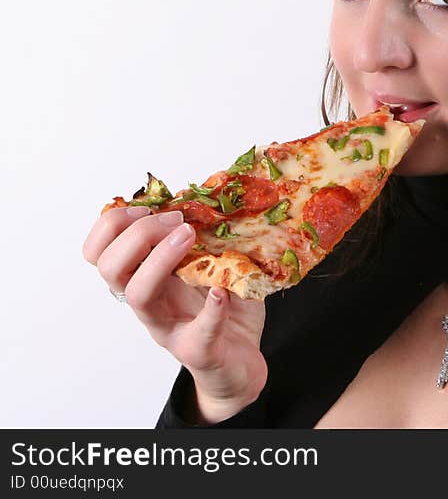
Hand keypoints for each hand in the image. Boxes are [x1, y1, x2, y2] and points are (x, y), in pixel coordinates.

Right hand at [83, 206, 267, 422]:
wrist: (241, 360)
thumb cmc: (224, 308)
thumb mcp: (211, 264)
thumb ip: (204, 236)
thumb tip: (209, 195)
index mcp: (146, 278)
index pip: (100, 252)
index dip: (112, 224)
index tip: (147, 207)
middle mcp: (149, 303)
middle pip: (111, 268)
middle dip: (137, 234)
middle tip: (177, 221)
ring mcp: (169, 328)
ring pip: (138, 295)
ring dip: (159, 260)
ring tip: (189, 237)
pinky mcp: (198, 350)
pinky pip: (198, 333)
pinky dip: (211, 310)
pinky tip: (222, 292)